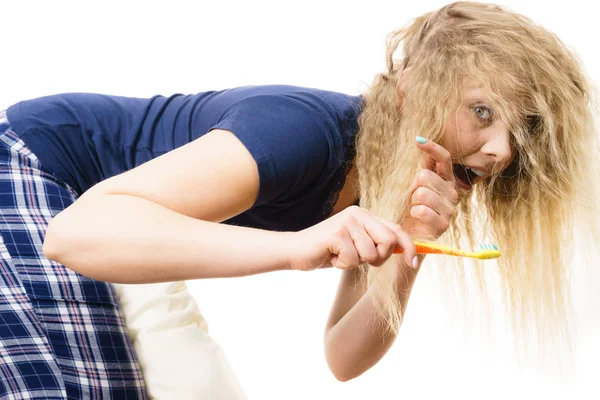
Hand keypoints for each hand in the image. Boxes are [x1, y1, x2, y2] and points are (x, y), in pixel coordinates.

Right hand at [286, 206, 416, 270]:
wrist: (295, 251)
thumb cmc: (328, 251)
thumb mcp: (356, 246)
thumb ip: (376, 243)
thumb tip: (406, 251)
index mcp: (365, 216)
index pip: (396, 230)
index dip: (409, 247)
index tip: (412, 263)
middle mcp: (358, 214)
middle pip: (388, 241)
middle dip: (378, 257)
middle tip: (358, 259)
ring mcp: (347, 222)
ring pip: (370, 254)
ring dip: (355, 263)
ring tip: (339, 255)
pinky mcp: (337, 233)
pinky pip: (353, 260)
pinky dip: (342, 265)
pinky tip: (331, 256)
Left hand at [402, 137, 457, 238]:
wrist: (409, 233)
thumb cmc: (411, 206)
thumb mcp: (414, 184)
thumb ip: (422, 166)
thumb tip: (421, 140)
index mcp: (446, 179)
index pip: (444, 159)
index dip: (432, 148)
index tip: (417, 140)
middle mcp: (452, 192)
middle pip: (426, 176)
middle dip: (413, 186)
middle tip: (413, 198)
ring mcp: (450, 209)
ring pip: (422, 193)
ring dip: (412, 201)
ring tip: (414, 208)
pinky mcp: (444, 224)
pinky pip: (422, 211)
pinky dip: (414, 213)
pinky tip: (416, 217)